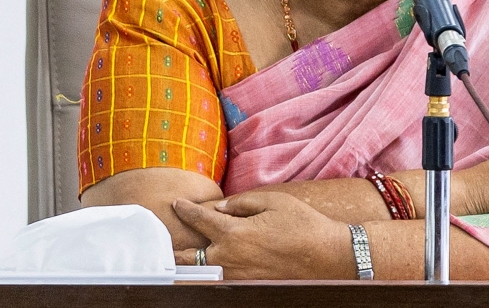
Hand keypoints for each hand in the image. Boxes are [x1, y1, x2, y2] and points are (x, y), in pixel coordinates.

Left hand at [172, 192, 352, 278]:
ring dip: (189, 266)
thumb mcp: (273, 201)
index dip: (185, 210)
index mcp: (234, 233)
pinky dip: (210, 276)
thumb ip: (242, 203)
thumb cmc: (303, 224)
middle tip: (160, 246)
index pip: (200, 220)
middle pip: (189, 257)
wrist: (328, 258)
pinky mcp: (248, 287)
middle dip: (174, 250)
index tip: (176, 205)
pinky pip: (221, 281)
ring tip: (175, 261)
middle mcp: (230, 258)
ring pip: (203, 273)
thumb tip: (220, 207)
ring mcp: (237, 277)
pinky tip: (206, 271)